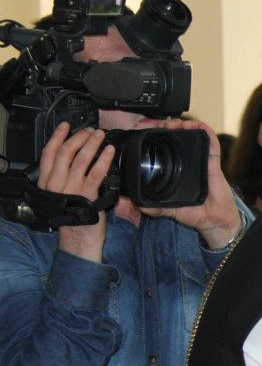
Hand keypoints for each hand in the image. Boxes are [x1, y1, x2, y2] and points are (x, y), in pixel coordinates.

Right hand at [37, 122, 116, 261]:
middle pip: (65, 152)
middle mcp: (56, 184)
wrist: (79, 239)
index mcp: (47, 182)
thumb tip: (77, 158)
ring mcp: (71, 188)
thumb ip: (63, 178)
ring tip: (100, 135)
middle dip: (78, 137)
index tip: (66, 126)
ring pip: (80, 159)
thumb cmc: (72, 217)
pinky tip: (110, 151)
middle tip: (90, 130)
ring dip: (91, 144)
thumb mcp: (60, 194)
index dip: (57, 137)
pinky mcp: (87, 194)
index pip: (48, 154)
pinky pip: (96, 172)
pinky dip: (104, 159)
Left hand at [136, 118, 242, 246]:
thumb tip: (134, 203)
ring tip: (175, 123)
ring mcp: (203, 162)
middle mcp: (191, 163)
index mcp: (179, 171)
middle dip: (171, 127)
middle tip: (161, 124)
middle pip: (181, 139)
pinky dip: (206, 133)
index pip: (168, 149)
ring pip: (195, 137)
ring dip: (186, 126)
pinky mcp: (214, 164)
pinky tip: (199, 125)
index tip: (150, 131)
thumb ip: (153, 207)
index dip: (160, 137)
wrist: (214, 221)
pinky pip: (212, 144)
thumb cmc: (195, 214)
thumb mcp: (168, 209)